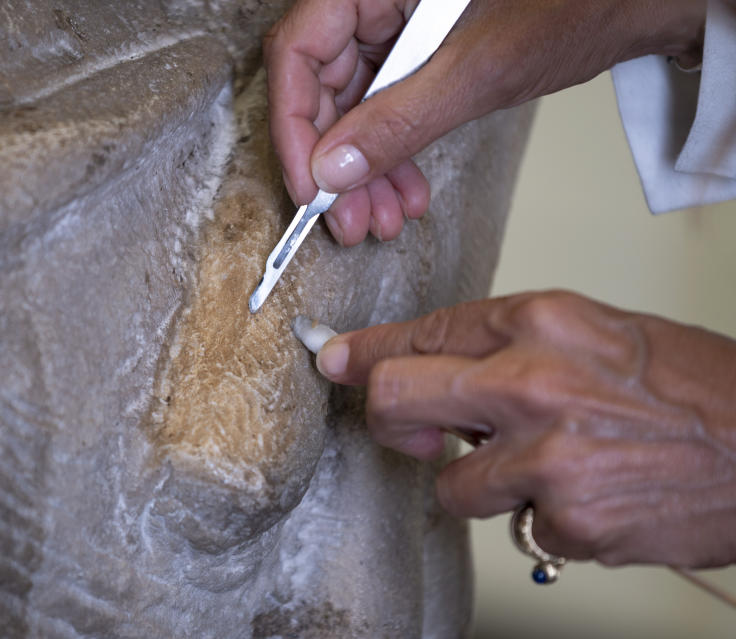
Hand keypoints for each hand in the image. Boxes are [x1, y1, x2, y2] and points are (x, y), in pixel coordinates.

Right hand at [264, 0, 705, 245]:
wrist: (631, 3)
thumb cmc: (572, 5)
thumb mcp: (477, 71)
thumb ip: (397, 122)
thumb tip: (332, 170)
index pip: (298, 51)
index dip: (294, 126)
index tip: (311, 186)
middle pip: (320, 85)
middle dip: (336, 163)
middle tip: (348, 221)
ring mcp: (395, 25)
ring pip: (352, 106)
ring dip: (365, 170)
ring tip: (383, 220)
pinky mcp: (418, 52)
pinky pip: (386, 109)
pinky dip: (394, 155)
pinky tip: (407, 193)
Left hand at [315, 291, 735, 567]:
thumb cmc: (690, 386)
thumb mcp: (593, 332)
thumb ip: (507, 346)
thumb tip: (434, 366)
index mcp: (540, 323)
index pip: (420, 333)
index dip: (366, 351)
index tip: (336, 359)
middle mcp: (532, 384)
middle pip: (397, 399)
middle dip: (387, 420)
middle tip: (408, 431)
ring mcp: (547, 458)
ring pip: (448, 484)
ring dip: (481, 482)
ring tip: (544, 465)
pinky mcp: (567, 521)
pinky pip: (517, 527)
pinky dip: (543, 517)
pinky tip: (589, 493)